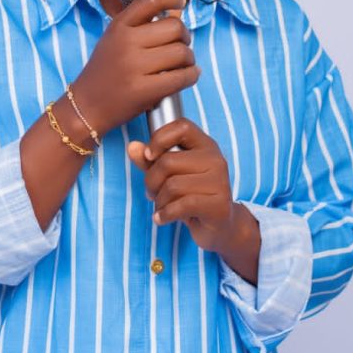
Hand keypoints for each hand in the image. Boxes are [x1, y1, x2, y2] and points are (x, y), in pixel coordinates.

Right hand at [72, 0, 200, 135]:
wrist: (86, 106)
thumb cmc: (105, 72)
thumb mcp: (115, 40)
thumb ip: (143, 26)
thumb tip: (178, 12)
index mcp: (119, 26)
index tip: (180, 3)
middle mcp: (125, 41)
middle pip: (175, 27)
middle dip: (185, 37)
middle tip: (180, 46)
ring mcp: (134, 66)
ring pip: (182, 52)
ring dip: (189, 59)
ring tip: (182, 65)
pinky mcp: (143, 90)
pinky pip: (182, 76)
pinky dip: (191, 75)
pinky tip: (187, 76)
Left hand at [127, 118, 248, 255]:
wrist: (218, 225)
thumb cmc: (192, 195)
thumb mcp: (169, 175)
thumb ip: (150, 160)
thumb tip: (132, 147)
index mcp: (205, 145)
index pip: (182, 126)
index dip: (159, 138)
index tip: (149, 156)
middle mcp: (215, 159)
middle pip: (168, 162)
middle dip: (151, 181)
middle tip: (152, 193)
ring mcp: (220, 182)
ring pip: (173, 186)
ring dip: (159, 201)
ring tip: (161, 207)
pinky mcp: (218, 204)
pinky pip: (181, 205)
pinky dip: (165, 214)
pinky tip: (162, 218)